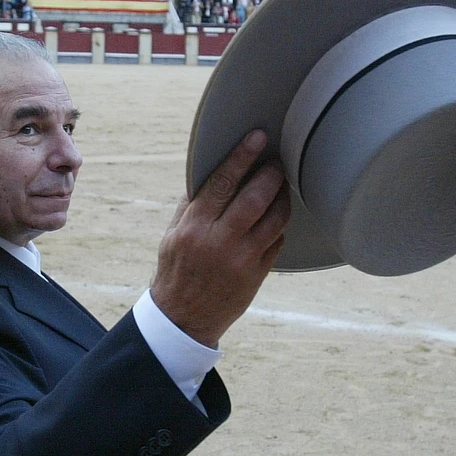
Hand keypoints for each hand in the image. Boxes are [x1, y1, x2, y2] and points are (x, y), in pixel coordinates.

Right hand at [151, 130, 290, 348]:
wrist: (183, 318)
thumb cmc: (176, 270)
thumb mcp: (173, 234)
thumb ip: (192, 204)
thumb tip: (211, 171)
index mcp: (193, 227)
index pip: (221, 182)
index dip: (242, 156)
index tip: (257, 137)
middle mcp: (219, 241)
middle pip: (255, 198)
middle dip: (271, 175)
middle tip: (277, 164)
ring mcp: (241, 260)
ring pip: (275, 219)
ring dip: (282, 198)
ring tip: (281, 188)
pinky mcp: (257, 274)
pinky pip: (277, 241)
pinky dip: (278, 226)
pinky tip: (273, 220)